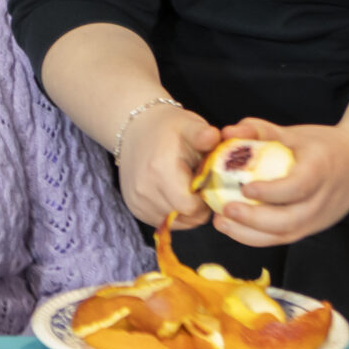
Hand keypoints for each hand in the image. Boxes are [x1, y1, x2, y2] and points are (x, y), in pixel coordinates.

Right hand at [117, 105, 219, 228]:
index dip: (206, 200)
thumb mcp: (189, 125)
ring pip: (174, 222)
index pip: (190, 207)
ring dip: (186, 211)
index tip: (208, 185)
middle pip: (184, 217)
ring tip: (186, 188)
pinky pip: (162, 222)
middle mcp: (144, 190)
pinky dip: (174, 213)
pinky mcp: (134, 208)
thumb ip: (204, 134)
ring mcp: (137, 201)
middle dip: (198, 207)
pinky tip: (175, 194)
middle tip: (200, 186)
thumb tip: (214, 137)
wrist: (135, 130)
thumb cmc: (168, 128)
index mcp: (160, 170)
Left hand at [209, 118, 348, 245]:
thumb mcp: (296, 133)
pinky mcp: (314, 228)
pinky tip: (234, 228)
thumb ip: (261, 131)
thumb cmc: (323, 146)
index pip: (299, 186)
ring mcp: (320, 218)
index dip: (272, 191)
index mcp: (322, 168)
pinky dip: (257, 237)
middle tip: (224, 209)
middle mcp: (324, 198)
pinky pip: (285, 238)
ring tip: (221, 222)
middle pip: (291, 219)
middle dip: (254, 220)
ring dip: (250, 234)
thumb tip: (226, 131)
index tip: (245, 188)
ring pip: (286, 234)